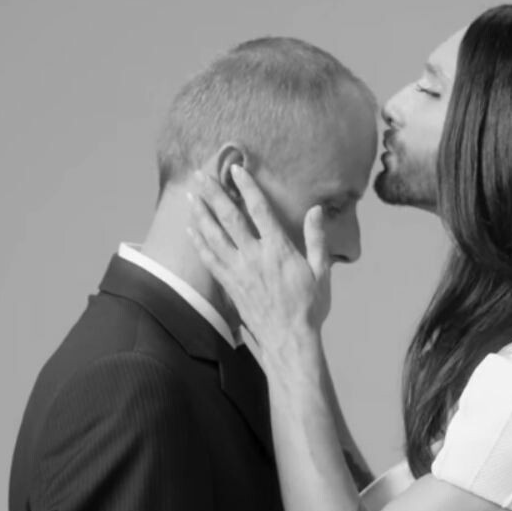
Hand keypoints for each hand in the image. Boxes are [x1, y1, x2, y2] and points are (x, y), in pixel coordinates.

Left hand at [186, 165, 330, 375]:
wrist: (289, 341)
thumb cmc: (309, 307)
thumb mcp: (321, 271)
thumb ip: (317, 239)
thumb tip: (316, 210)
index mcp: (279, 250)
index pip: (260, 210)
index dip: (247, 188)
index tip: (236, 169)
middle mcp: (255, 257)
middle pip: (230, 218)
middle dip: (214, 194)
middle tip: (200, 175)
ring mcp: (239, 271)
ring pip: (214, 236)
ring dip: (201, 214)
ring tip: (190, 196)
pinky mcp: (230, 286)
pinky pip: (210, 259)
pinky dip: (199, 242)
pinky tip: (191, 229)